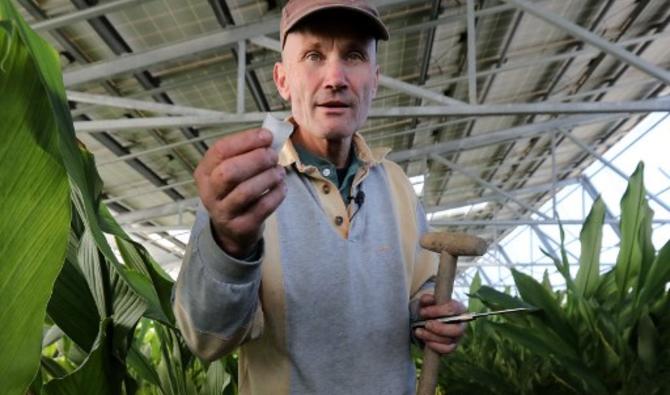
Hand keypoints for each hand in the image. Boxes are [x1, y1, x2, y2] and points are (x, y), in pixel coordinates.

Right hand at [194, 128, 285, 257]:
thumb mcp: (232, 169)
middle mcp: (209, 192)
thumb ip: (246, 152)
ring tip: (279, 172)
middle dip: (256, 160)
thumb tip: (270, 135)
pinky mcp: (240, 226)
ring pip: (245, 191)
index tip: (267, 136)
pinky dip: (276, 194)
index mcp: (204, 171)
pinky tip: (281, 186)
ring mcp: (223, 212)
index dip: (246, 140)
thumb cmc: (234, 190)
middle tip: (273, 156)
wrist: (232, 229)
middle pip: (229, 172)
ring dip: (268, 177)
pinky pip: (261, 208)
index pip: (220, 150)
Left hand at [414, 294, 465, 354]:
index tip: (422, 312)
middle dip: (439, 328)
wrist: (426, 319)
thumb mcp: (427, 301)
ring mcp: (458, 336)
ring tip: (418, 331)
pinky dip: (435, 346)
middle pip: (456, 330)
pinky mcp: (452, 346)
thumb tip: (426, 300)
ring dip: (432, 337)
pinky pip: (447, 350)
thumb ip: (427, 299)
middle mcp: (461, 323)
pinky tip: (426, 341)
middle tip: (426, 324)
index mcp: (458, 308)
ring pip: (449, 340)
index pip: (453, 309)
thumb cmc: (429, 308)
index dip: (437, 311)